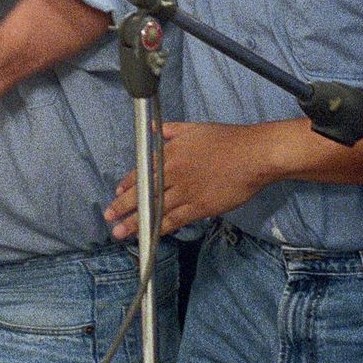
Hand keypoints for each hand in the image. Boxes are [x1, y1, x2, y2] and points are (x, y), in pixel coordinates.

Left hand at [107, 121, 286, 238]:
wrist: (253, 155)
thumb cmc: (225, 139)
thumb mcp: (192, 128)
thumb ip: (170, 130)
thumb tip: (152, 129)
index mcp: (169, 154)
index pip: (142, 171)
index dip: (128, 183)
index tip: (117, 191)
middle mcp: (173, 174)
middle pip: (143, 192)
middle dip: (123, 206)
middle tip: (109, 216)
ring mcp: (186, 192)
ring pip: (156, 209)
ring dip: (136, 221)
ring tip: (121, 232)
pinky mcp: (201, 207)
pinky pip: (176, 220)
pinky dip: (161, 228)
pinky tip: (150, 234)